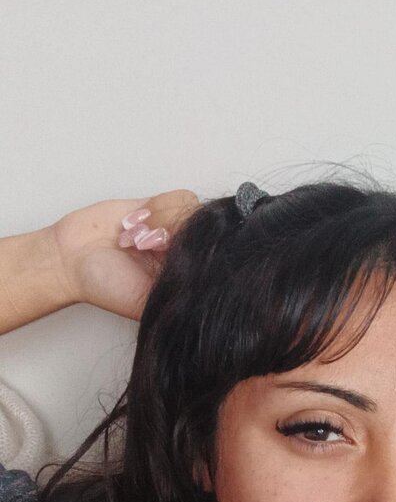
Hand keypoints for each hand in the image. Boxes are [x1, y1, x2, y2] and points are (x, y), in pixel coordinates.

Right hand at [52, 189, 199, 320]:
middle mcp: (183, 254)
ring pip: (192, 211)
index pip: (217, 259)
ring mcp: (173, 229)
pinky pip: (177, 198)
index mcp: (186, 279)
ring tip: (133, 239)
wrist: (72, 260)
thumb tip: (212, 282)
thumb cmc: (105, 286)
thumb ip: (179, 292)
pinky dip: (154, 209)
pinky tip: (132, 225)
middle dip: (173, 236)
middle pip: (208, 232)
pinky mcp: (160, 207)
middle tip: (145, 247)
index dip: (195, 251)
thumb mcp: (146, 302)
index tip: (167, 256)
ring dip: (160, 222)